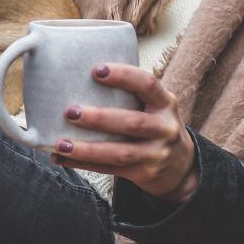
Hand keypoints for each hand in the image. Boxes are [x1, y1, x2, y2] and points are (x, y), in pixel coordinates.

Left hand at [50, 63, 198, 202]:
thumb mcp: (154, 107)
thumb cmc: (155, 126)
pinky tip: (61, 158)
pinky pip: (111, 169)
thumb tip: (78, 77)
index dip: (123, 75)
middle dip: (99, 118)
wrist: (182, 167)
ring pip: (120, 152)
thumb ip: (130, 94)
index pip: (147, 84)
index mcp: (165, 103)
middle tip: (69, 111)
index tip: (96, 70)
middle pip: (132, 122)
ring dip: (87, 149)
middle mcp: (165, 128)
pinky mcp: (145, 174)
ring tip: (61, 144)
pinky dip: (83, 164)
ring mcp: (156, 154)